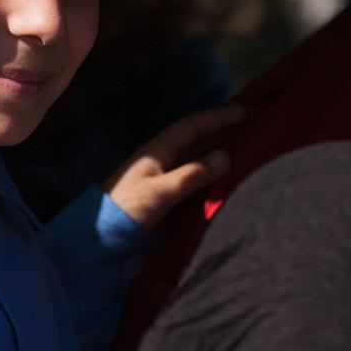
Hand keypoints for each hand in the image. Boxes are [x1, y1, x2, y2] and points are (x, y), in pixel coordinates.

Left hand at [103, 105, 243, 229]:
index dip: (217, 117)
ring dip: (218, 149)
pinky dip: (211, 170)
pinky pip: (193, 174)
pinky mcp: (165, 194)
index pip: (192, 126)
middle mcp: (162, 158)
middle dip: (221, 129)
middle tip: (250, 123)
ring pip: (195, 156)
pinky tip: (224, 174)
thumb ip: (193, 175)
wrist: (100, 238)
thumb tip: (227, 156)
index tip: (244, 111)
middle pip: (195, 138)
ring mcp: (163, 176)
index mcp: (158, 150)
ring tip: (244, 144)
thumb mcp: (161, 192)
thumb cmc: (127, 210)